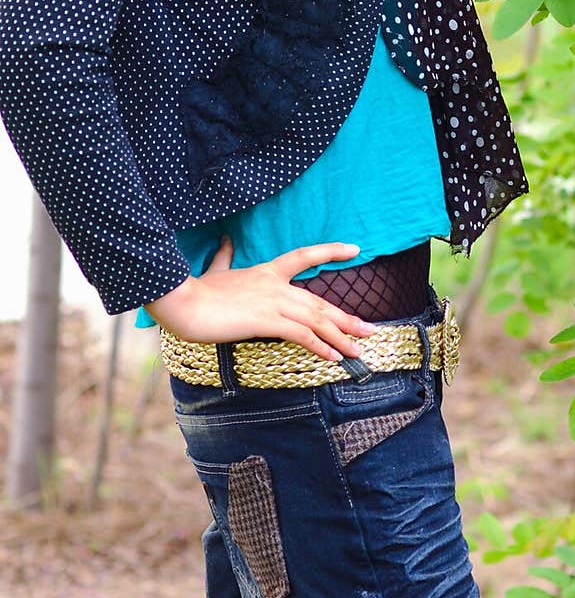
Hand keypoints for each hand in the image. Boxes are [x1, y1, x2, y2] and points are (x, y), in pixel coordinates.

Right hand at [143, 238, 376, 359]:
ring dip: (341, 336)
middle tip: (370, 330)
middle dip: (347, 318)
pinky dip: (320, 345)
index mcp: (266, 271)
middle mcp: (275, 285)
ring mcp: (272, 301)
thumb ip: (225, 257)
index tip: (355, 248)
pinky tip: (334, 356)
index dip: (331, 251)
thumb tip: (227, 240)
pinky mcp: (266, 320)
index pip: (304, 256)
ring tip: (359, 349)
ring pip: (316, 319)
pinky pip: (301, 334)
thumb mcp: (215, 270)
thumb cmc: (196, 290)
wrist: (182, 301)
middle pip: (319, 302)